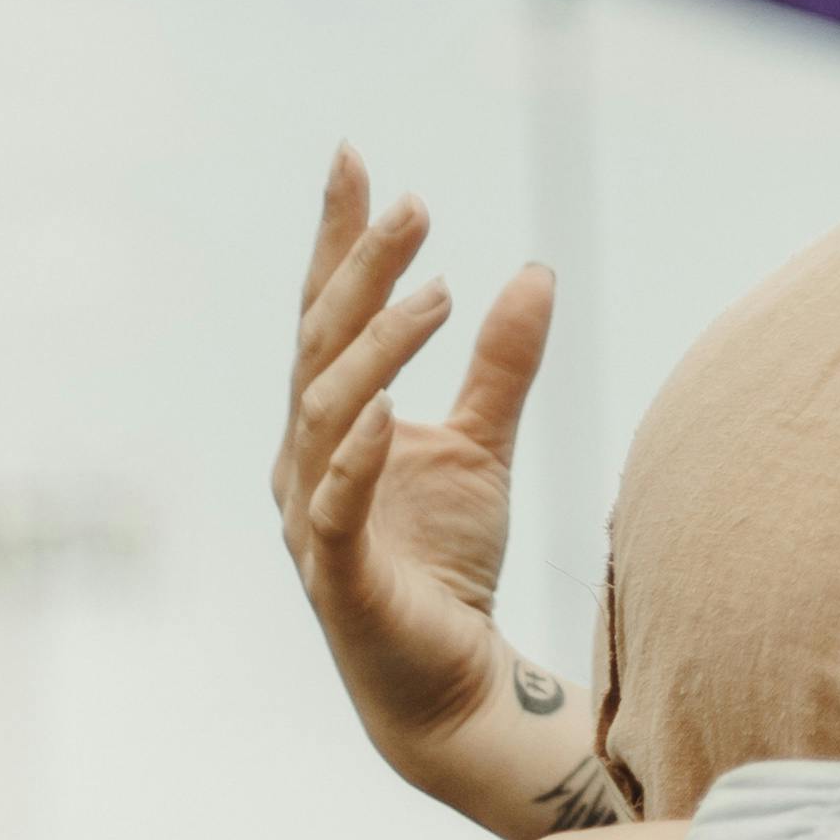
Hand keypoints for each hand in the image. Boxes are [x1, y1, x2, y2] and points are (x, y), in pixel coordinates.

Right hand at [274, 146, 554, 781]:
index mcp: (332, 420)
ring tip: (439, 293)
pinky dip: (356, 454)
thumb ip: (502, 364)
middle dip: (361, 269)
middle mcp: (306, 457)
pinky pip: (334, 505)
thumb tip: (533, 270)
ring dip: (377, 346)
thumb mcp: (484, 446)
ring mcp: (313, 515)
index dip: (337, 238)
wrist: (451, 682)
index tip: (355, 158)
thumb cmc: (449, 563)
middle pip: (320, 344)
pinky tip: (388, 409)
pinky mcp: (338, 574)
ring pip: (326, 410)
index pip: (326, 312)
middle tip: (415, 206)